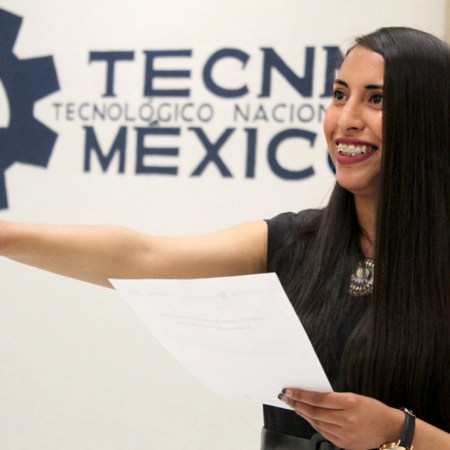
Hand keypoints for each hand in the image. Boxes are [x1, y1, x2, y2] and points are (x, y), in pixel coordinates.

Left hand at [279, 388, 403, 449]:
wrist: (390, 429)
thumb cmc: (371, 408)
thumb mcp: (354, 396)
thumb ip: (334, 398)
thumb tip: (312, 396)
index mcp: (349, 403)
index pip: (318, 399)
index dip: (301, 395)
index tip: (289, 390)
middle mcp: (346, 419)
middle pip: (314, 412)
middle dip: (297, 404)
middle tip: (285, 397)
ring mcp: (345, 434)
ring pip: (316, 423)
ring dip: (303, 413)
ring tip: (294, 405)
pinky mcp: (344, 444)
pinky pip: (324, 432)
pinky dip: (313, 423)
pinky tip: (307, 416)